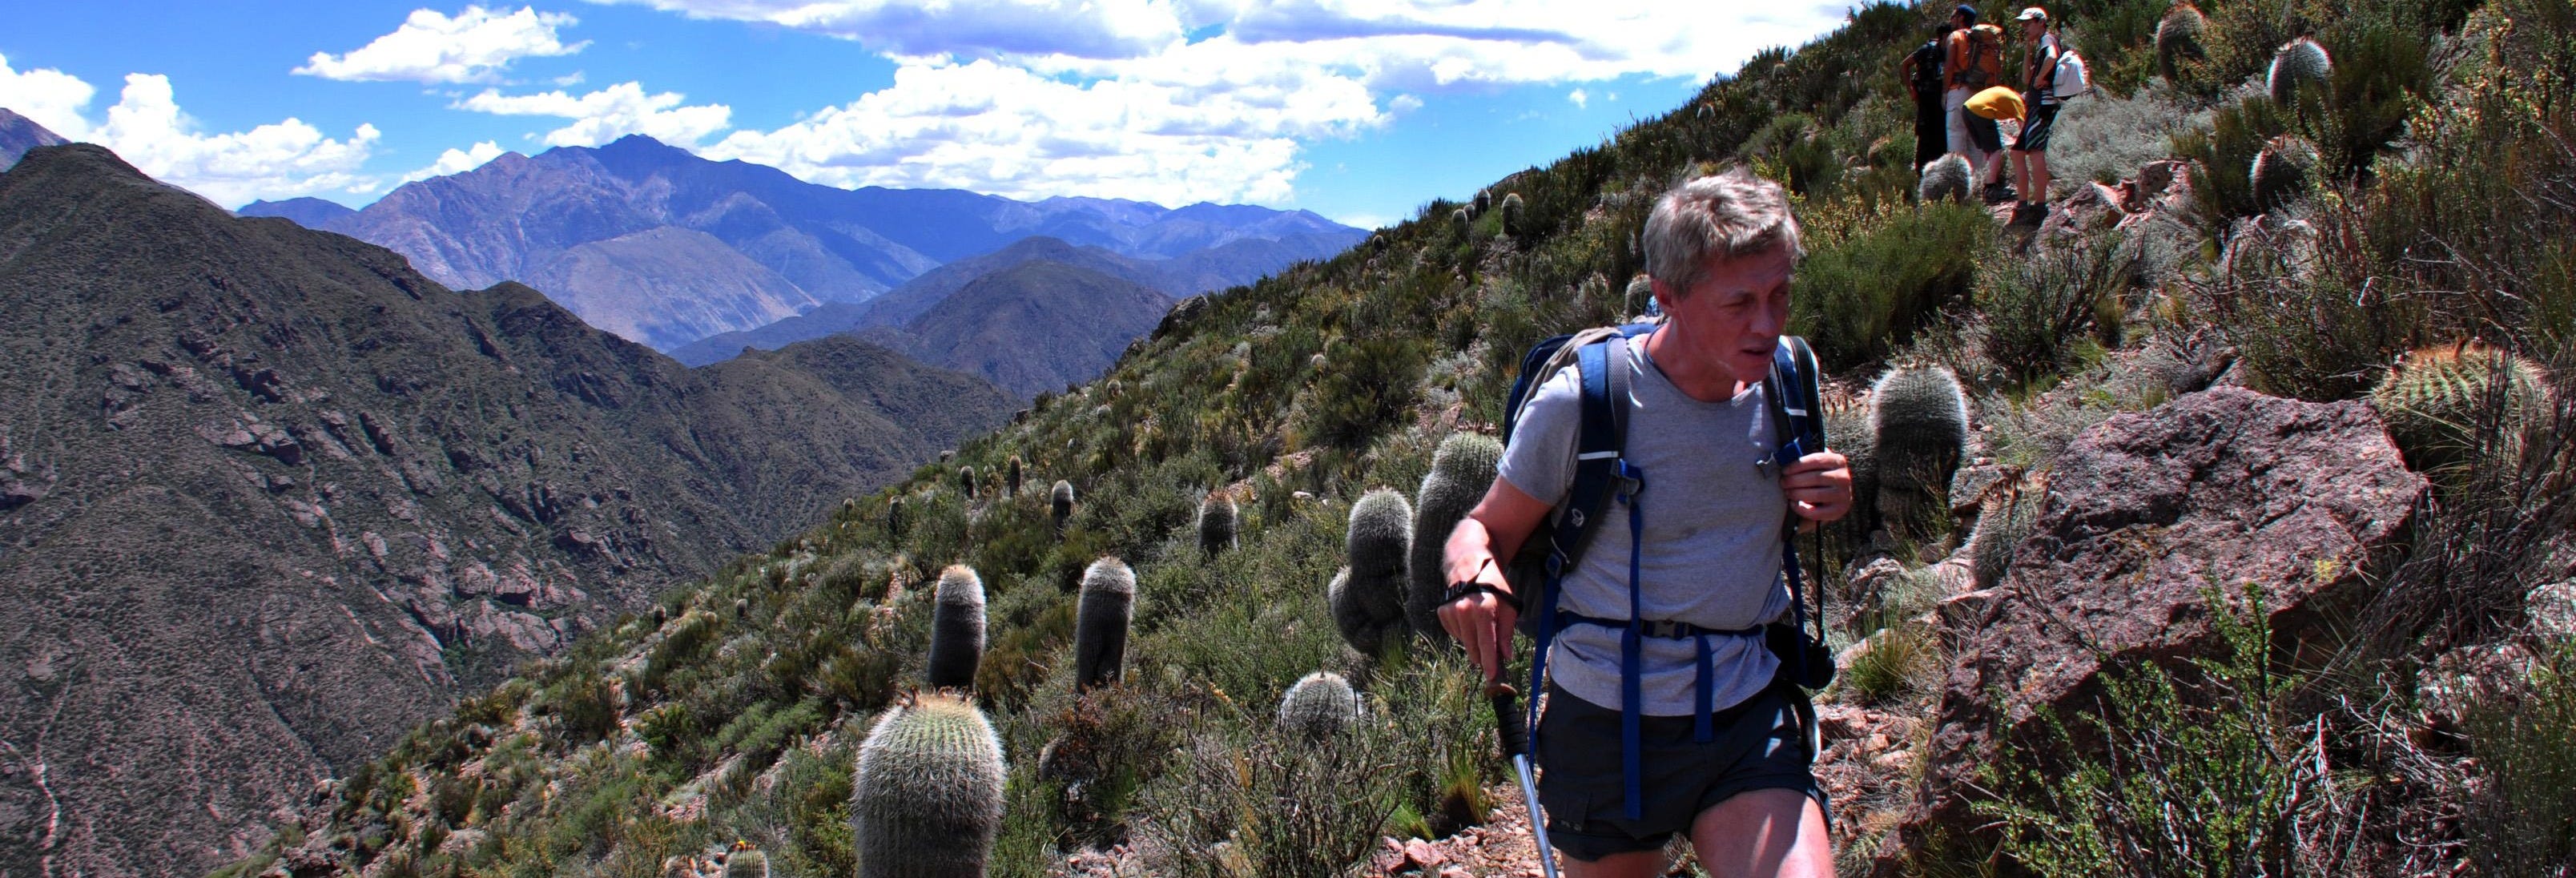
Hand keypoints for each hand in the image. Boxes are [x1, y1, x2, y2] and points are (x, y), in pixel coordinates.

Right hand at [1436, 558, 1518, 685]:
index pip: (1486, 645)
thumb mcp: (1508, 606)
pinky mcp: (1442, 612)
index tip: (1492, 676)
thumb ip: (1506, 633)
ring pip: (1464, 642)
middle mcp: (1464, 612)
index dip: (1490, 663)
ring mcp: (1450, 612)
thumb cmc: (1494, 586)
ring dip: (1473, 642)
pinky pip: (1455, 633)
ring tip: (1481, 626)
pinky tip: (1469, 620)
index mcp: (1483, 611)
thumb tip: (1506, 656)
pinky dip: (1463, 632)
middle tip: (1491, 657)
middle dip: (1482, 656)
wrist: (1470, 564)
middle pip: (1473, 648)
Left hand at [1782, 450, 1852, 529]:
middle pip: (1815, 477)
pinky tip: (1793, 504)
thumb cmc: (1819, 477)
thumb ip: (1806, 459)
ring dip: (1796, 493)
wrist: (1834, 497)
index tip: (1785, 470)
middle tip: (1783, 482)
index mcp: (1838, 461)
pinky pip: (1816, 512)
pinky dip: (1801, 508)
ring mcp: (1843, 495)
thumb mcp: (1816, 465)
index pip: (1816, 460)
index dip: (1798, 465)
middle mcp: (1844, 478)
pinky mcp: (1838, 511)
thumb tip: (1786, 455)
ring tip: (1787, 492)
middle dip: (1794, 480)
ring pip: (1815, 495)